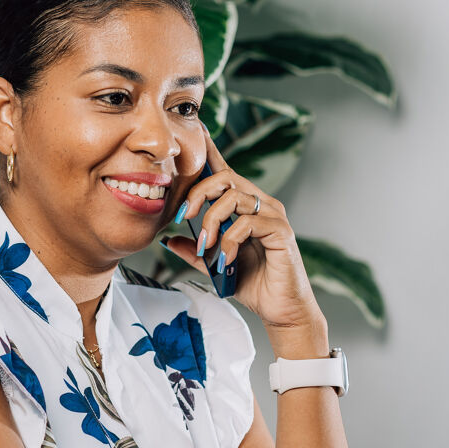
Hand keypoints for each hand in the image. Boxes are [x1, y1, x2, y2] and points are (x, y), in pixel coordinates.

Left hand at [165, 127, 323, 343]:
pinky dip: (230, 240)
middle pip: (225, 178)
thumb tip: (167, 239)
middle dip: (198, 194)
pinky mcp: (281, 232)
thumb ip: (194, 251)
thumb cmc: (254, 284)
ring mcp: (273, 216)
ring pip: (234, 197)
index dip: (209, 154)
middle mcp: (261, 204)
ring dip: (212, 221)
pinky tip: (225, 258)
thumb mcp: (215, 265)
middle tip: (182, 217)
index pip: (225, 172)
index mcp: (246, 207)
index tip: (193, 137)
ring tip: (206, 246)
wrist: (280, 309)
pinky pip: (247, 222)